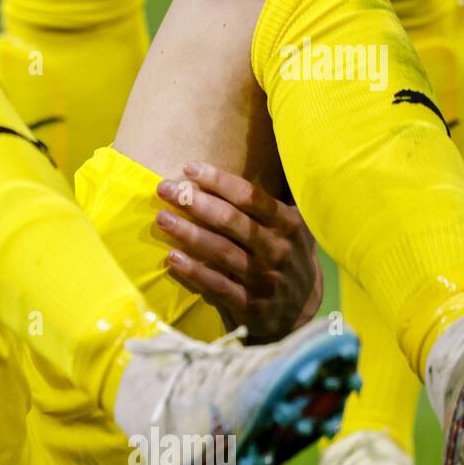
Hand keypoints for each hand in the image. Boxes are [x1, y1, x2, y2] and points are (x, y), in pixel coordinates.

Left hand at [154, 162, 321, 342]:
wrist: (301, 311)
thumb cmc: (285, 255)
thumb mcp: (292, 227)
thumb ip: (272, 200)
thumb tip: (262, 153)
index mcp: (288, 224)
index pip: (250, 197)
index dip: (218, 181)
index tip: (189, 169)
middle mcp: (279, 250)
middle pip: (231, 221)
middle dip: (195, 202)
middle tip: (165, 189)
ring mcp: (265, 279)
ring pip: (222, 252)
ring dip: (188, 233)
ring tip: (162, 219)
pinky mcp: (251, 306)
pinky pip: (218, 286)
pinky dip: (194, 272)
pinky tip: (172, 258)